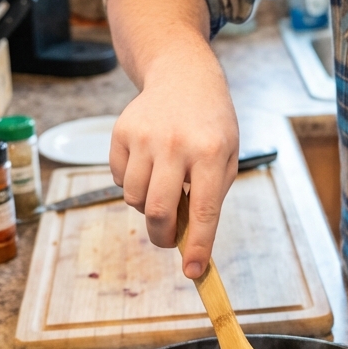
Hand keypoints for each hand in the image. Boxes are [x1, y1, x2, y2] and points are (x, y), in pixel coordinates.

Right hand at [109, 41, 239, 278]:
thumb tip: (188, 239)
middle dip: (162, 236)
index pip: (204, 209)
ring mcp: (145, 136)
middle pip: (159, 209)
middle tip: (168, 240)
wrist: (184, 77)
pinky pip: (119, 179)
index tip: (194, 271)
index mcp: (212, 152)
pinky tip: (149, 164)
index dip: (198, 245)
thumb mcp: (229, 154)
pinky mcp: (121, 132)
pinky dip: (132, 183)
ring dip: (147, 206)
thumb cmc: (211, 124)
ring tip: (163, 187)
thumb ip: (211, 195)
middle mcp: (177, 144)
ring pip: (134, 197)